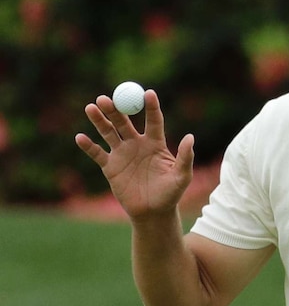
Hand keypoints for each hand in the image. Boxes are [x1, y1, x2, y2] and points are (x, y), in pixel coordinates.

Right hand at [75, 89, 194, 221]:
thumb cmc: (171, 194)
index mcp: (156, 143)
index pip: (153, 120)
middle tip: (106, 98)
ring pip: (108, 132)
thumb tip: (190, 137)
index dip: (151, 106)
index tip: (149, 93)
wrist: (153, 212)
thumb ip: (185, 157)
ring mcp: (122, 153)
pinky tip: (81, 138)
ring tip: (91, 107)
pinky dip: (88, 146)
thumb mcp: (181, 176)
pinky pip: (97, 153)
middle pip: (125, 121)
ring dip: (99, 120)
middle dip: (115, 109)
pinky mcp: (110, 166)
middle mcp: (137, 144)